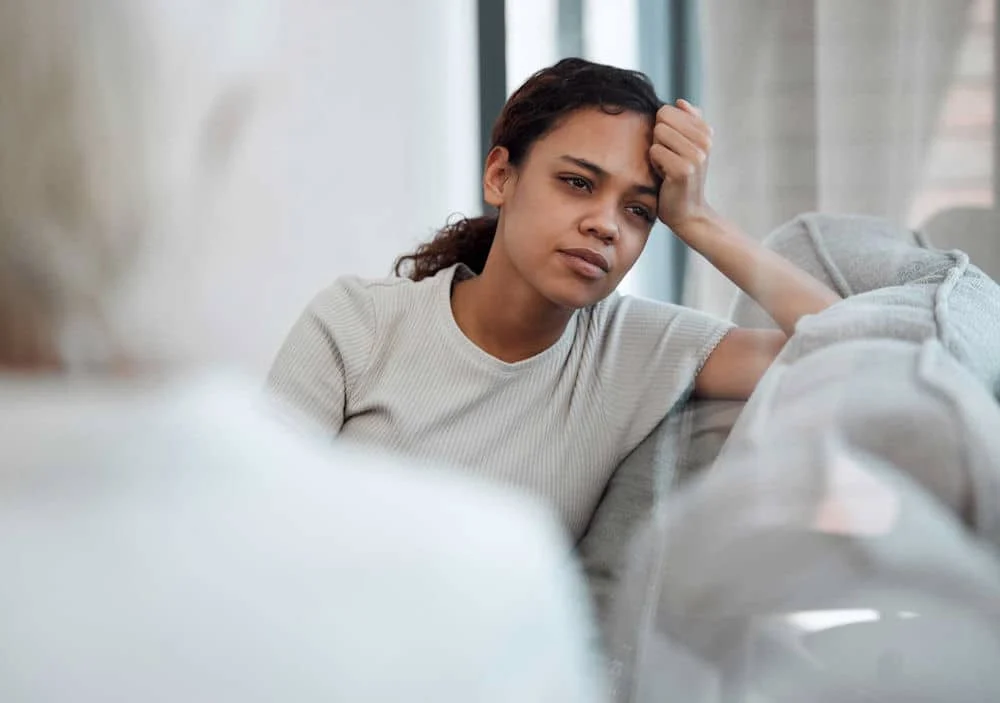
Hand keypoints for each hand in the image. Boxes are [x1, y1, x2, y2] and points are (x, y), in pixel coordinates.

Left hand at [650, 99, 714, 229]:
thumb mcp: (688, 147)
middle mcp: (705, 140)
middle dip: (659, 140)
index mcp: (706, 131)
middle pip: (661, 120)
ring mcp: (696, 154)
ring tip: (667, 167)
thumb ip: (687, 122)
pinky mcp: (684, 169)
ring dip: (656, 153)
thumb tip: (680, 102)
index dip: (663, 130)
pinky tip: (666, 177)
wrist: (688, 212)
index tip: (672, 149)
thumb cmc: (681, 178)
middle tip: (669, 159)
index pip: (668, 110)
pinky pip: (655, 151)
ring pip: (658, 134)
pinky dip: (655, 165)